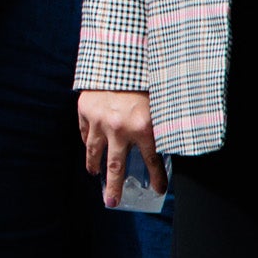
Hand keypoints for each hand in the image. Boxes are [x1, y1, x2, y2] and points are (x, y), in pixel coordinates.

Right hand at [78, 88, 164, 207]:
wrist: (120, 54)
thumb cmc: (145, 79)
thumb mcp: (161, 104)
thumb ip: (162, 125)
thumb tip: (173, 142)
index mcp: (144, 128)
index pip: (153, 162)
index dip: (157, 179)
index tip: (159, 190)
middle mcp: (120, 128)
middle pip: (116, 167)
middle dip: (115, 188)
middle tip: (112, 203)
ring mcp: (100, 120)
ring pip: (94, 151)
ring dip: (94, 165)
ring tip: (94, 174)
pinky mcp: (86, 109)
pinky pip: (84, 131)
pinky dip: (86, 141)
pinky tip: (89, 147)